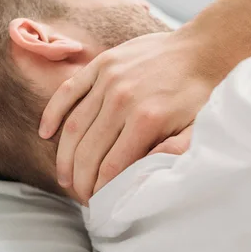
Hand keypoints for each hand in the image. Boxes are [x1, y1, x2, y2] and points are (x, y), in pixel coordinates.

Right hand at [39, 30, 216, 201]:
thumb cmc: (202, 94)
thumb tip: (143, 176)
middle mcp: (122, 100)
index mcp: (146, 120)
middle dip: (80, 180)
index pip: (111, 167)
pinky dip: (53, 113)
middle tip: (80, 195)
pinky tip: (45, 133)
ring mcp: (108, 79)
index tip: (98, 203)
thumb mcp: (199, 130)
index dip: (100, 189)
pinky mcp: (101, 64)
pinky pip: (68, 91)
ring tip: (65, 177)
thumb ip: (174, 154)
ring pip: (74, 127)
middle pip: (88, 151)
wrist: (204, 49)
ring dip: (65, 157)